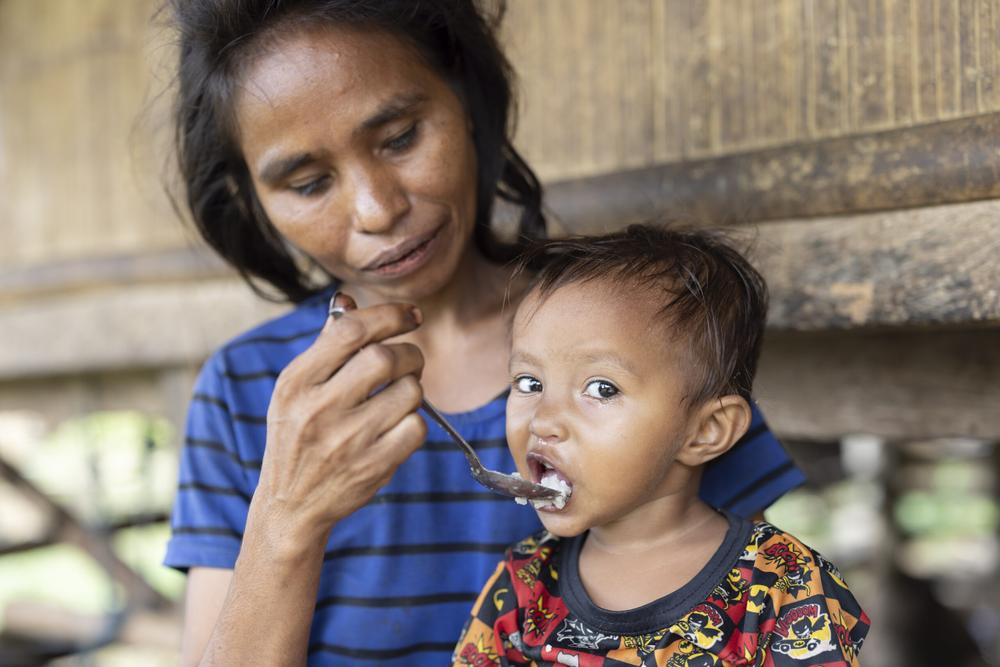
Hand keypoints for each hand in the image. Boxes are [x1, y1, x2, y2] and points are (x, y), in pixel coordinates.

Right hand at [252, 292, 426, 545]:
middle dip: (409, 354)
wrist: (291, 505)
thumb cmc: (298, 435)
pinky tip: (398, 426)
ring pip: (409, 393)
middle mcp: (317, 409)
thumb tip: (349, 300)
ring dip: (414, 389)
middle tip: (409, 362)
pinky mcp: (372, 467)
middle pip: (385, 358)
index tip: (411, 314)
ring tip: (399, 398)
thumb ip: (325, 346)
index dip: (389, 314)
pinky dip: (415, 422)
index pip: (350, 330)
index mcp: (296, 382)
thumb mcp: (296, 390)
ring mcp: (346, 441)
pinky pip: (416, 428)